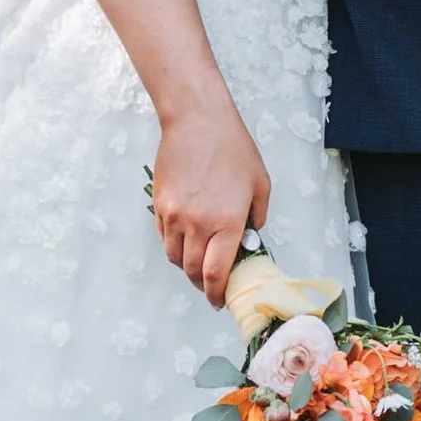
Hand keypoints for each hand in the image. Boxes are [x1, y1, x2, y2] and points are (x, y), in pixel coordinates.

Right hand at [152, 96, 270, 303]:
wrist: (197, 120)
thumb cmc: (233, 148)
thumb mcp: (260, 183)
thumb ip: (257, 216)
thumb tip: (249, 236)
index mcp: (227, 223)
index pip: (216, 274)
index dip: (217, 294)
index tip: (220, 300)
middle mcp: (198, 224)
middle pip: (192, 271)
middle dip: (202, 284)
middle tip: (210, 285)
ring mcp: (174, 215)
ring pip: (174, 257)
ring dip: (186, 265)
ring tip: (197, 260)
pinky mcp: (160, 204)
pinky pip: (163, 235)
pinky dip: (173, 244)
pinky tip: (184, 237)